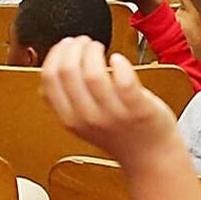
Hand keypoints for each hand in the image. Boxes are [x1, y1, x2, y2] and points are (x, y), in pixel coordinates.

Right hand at [36, 36, 183, 166]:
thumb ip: (65, 102)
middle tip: (84, 42)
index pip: (49, 79)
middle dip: (74, 47)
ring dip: (94, 51)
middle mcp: (88, 117)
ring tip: (99, 47)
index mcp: (70, 119)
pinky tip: (119, 60)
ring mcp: (113, 114)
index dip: (55, 54)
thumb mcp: (82, 123)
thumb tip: (50, 71)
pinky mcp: (137, 108)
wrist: (151, 157)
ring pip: (93, 73)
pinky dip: (119, 63)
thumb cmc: (120, 135)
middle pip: (68, 71)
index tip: (65, 45)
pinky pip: (123, 79)